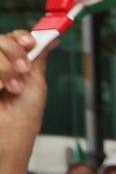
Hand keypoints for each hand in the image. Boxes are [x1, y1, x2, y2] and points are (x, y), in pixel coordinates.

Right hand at [0, 30, 50, 173]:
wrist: (9, 135)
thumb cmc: (24, 115)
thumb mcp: (36, 82)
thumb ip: (38, 57)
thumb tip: (53, 39)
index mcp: (12, 62)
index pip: (12, 37)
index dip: (20, 37)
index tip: (30, 44)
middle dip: (14, 54)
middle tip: (23, 73)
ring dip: (4, 70)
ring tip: (10, 89)